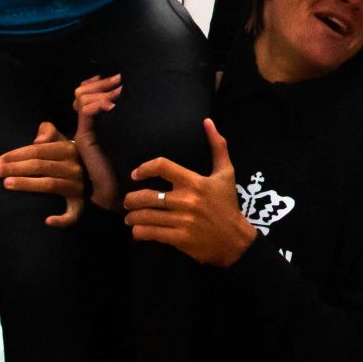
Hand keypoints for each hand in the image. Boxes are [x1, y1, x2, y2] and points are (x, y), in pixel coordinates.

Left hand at [0, 122, 86, 227]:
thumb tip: (37, 139)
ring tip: (6, 184)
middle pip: (41, 166)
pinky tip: (47, 221)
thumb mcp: (61, 141)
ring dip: (28, 185)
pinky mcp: (80, 205)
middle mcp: (74, 167)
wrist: (95, 177)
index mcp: (69, 150)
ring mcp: (78, 187)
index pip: (39, 151)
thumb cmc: (68, 158)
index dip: (18, 154)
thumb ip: (49, 132)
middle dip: (16, 168)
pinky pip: (73, 215)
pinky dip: (62, 219)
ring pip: (50, 185)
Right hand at [73, 74, 123, 209]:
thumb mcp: (129, 134)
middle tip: (120, 81)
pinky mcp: (84, 139)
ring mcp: (83, 131)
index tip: (118, 78)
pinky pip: (86, 112)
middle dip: (102, 83)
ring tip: (119, 94)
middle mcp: (86, 124)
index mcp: (94, 122)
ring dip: (103, 92)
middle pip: (81, 92)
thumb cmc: (129, 162)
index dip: (99, 82)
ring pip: (82, 98)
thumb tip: (138, 96)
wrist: (119, 189)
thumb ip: (129, 118)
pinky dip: (100, 105)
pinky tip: (114, 108)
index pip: (85, 93)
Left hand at [121, 119, 256, 266]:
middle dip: (131, 199)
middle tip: (127, 201)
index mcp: (195, 182)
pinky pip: (152, 233)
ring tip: (130, 217)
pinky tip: (138, 230)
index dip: (144, 168)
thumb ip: (218, 146)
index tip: (135, 174)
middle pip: (147, 195)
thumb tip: (208, 121)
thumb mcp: (226, 173)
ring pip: (147, 216)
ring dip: (133, 217)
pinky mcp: (180, 239)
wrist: (235, 239)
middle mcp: (187, 200)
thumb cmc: (228, 204)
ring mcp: (182, 221)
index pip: (163, 166)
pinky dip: (140, 232)